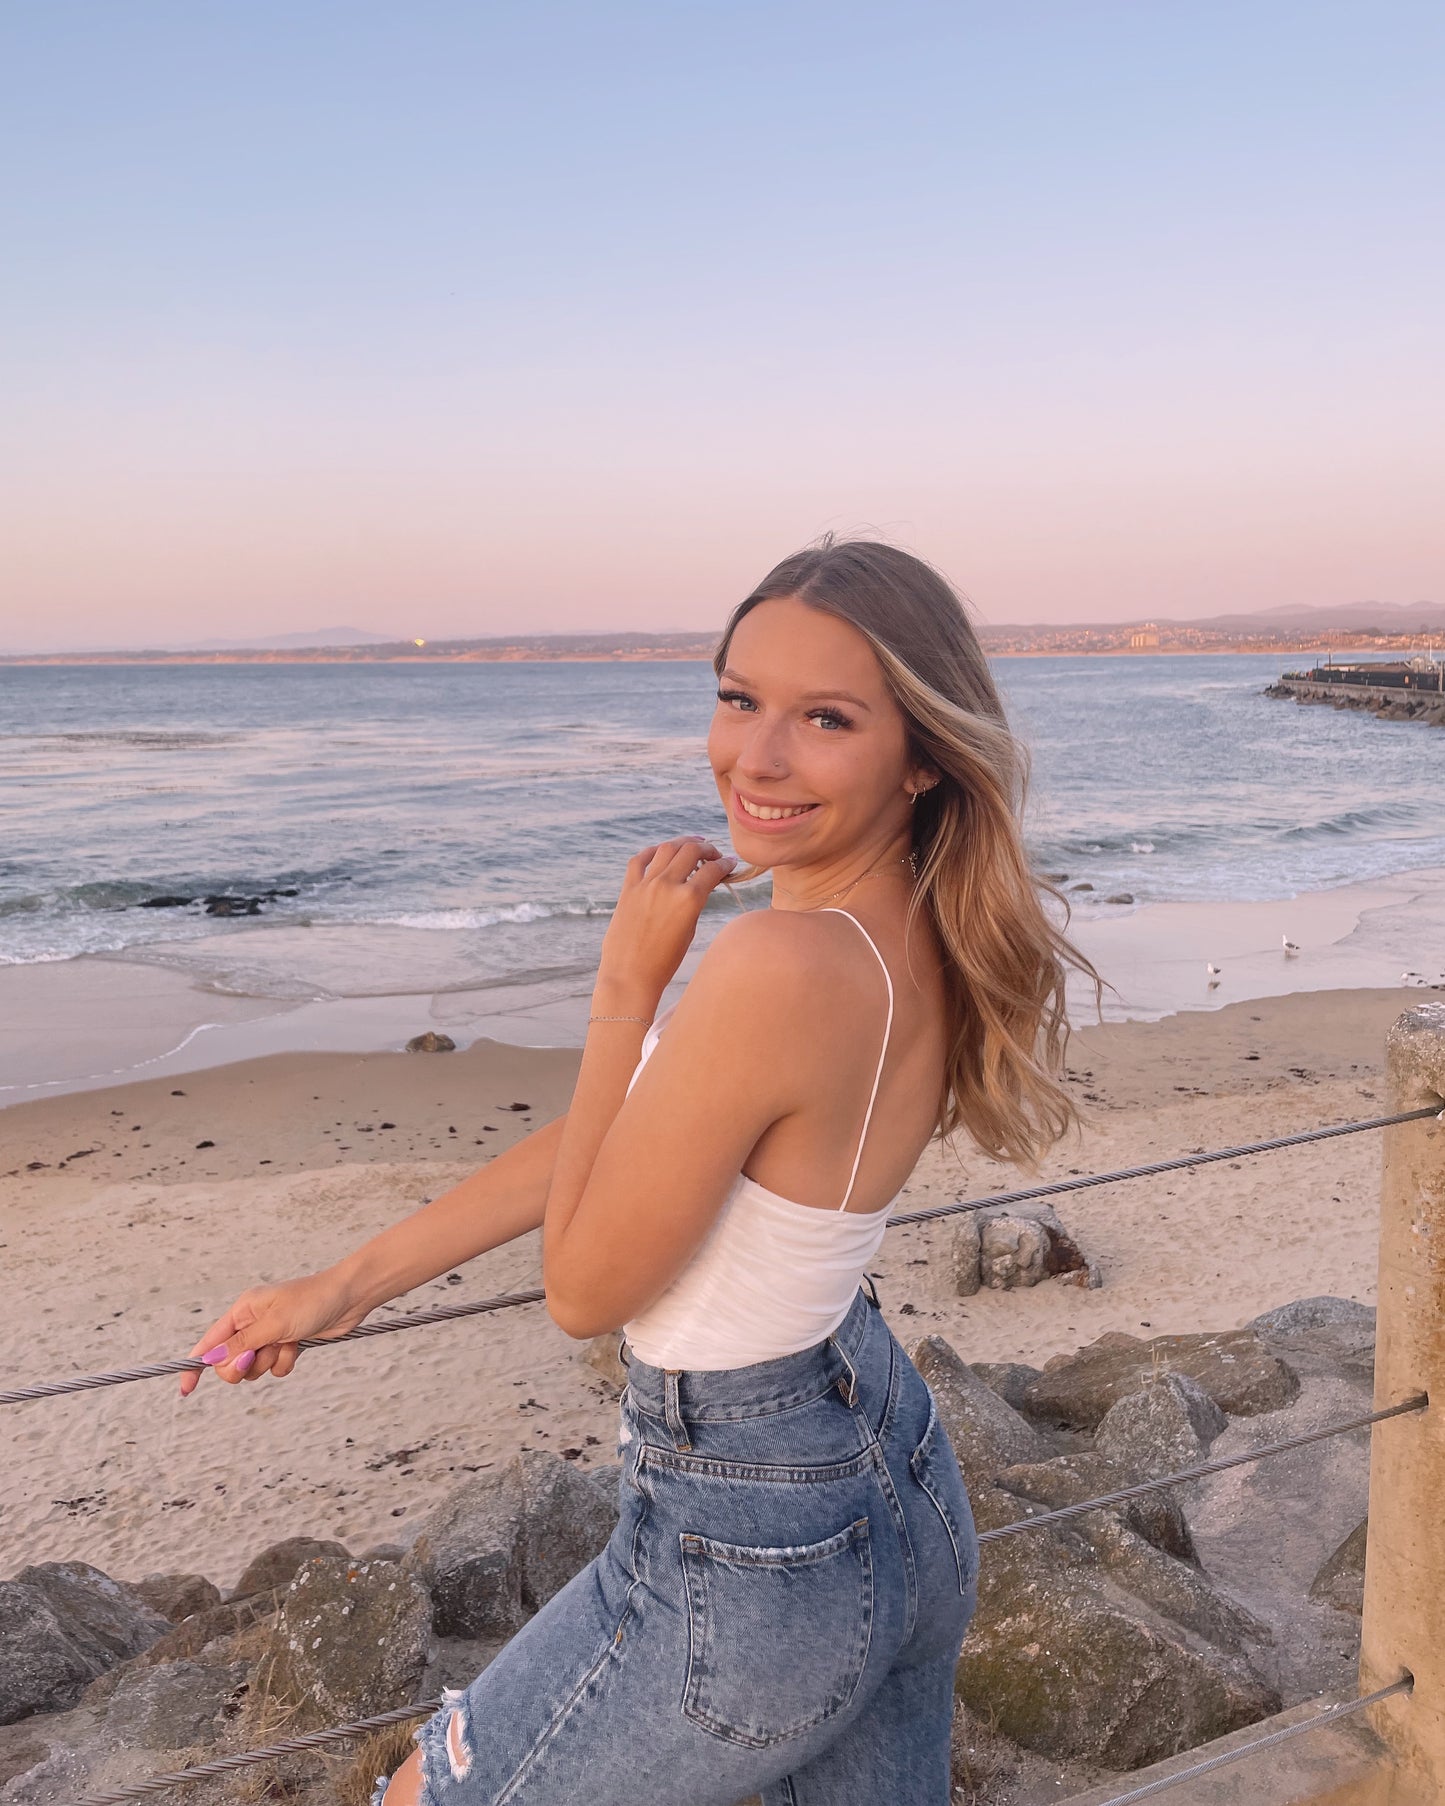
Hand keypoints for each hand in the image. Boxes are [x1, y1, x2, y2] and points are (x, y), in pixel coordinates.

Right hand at [179, 1269, 370, 1394]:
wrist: (349, 1298)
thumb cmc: (312, 1301)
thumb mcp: (274, 1324)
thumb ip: (242, 1344)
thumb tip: (210, 1360)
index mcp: (242, 1311)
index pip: (210, 1342)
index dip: (196, 1366)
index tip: (186, 1390)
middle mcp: (251, 1323)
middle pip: (229, 1362)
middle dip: (243, 1366)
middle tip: (259, 1355)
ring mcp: (269, 1336)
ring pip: (253, 1369)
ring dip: (269, 1363)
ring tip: (286, 1344)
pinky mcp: (287, 1345)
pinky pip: (274, 1368)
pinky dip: (285, 1363)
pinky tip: (298, 1347)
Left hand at [595, 836, 736, 1013]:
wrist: (630, 975)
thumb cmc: (664, 962)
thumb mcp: (689, 930)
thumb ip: (696, 902)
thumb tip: (702, 883)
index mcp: (689, 899)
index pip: (712, 870)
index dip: (725, 864)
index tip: (730, 863)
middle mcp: (667, 886)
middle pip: (691, 851)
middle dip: (707, 848)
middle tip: (713, 854)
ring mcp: (645, 885)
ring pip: (667, 849)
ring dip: (682, 843)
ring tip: (691, 845)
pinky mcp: (628, 889)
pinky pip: (639, 860)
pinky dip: (652, 851)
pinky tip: (661, 851)